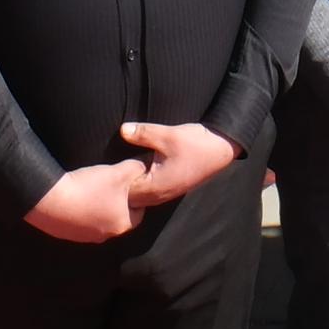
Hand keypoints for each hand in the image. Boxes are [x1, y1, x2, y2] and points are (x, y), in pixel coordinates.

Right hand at [26, 160, 146, 241]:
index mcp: (122, 225)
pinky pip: (79, 222)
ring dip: (97, 207)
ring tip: (90, 189)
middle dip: (117, 202)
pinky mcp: (68, 235)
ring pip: (98, 220)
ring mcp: (85, 237)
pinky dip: (80, 211)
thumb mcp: (118, 172)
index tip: (130, 185)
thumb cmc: (89, 187)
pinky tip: (75, 197)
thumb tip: (145, 167)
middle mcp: (106, 236)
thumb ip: (136, 169)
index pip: (138, 213)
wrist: (50, 200)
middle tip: (110, 185)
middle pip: (118, 217)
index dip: (136, 197)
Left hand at [120, 120, 238, 203]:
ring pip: (140, 197)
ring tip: (122, 171)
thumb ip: (143, 133)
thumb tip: (122, 130)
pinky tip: (138, 171)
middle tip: (110, 171)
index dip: (116, 181)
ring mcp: (166, 193)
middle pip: (131, 198)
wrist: (221, 149)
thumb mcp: (168, 135)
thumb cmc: (195, 144)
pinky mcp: (171, 188)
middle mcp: (160, 195)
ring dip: (131, 186)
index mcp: (156, 186)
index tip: (108, 169)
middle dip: (120, 186)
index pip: (126, 192)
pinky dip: (141, 184)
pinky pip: (149, 193)